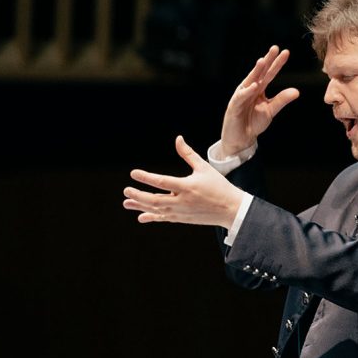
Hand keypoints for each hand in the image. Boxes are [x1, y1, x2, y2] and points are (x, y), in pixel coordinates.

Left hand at [123, 136, 246, 228]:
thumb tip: (178, 138)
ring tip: (126, 202)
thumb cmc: (218, 186)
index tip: (133, 173)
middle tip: (126, 191)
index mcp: (187, 186)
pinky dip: (151, 217)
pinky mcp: (182, 218)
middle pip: (155, 199)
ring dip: (140, 206)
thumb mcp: (204, 167)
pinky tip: (140, 216)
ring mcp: (181, 212)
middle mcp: (182, 201)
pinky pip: (163, 218)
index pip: (162, 182)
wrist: (231, 209)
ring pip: (156, 210)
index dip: (146, 177)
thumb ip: (188, 154)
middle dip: (138, 195)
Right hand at [219, 46, 299, 156]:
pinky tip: (254, 86)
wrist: (241, 139)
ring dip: (255, 71)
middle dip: (267, 60)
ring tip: (263, 61)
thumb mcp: (270, 110)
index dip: (277, 64)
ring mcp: (241, 97)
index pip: (269, 74)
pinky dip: (246, 92)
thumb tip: (297, 91)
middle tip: (274, 48)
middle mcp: (249, 89)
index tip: (286, 52)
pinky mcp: (234, 106)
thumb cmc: (253, 122)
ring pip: (249, 81)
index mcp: (258, 89)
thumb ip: (281, 100)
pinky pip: (241, 97)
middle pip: (259, 73)